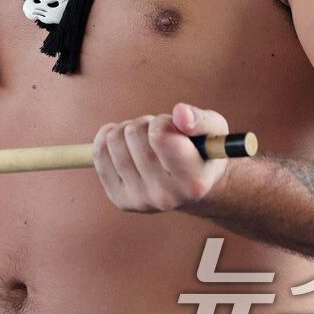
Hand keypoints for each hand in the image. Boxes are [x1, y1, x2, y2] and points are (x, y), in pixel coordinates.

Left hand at [93, 103, 229, 211]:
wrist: (192, 185)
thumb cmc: (203, 151)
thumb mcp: (214, 131)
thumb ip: (201, 120)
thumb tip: (180, 113)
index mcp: (193, 183)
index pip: (159, 136)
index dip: (163, 122)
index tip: (173, 126)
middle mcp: (166, 198)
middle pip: (134, 134)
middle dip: (146, 124)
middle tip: (161, 136)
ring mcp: (140, 200)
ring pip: (114, 140)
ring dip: (129, 130)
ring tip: (147, 142)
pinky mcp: (120, 199)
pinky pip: (99, 153)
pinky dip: (108, 137)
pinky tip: (127, 144)